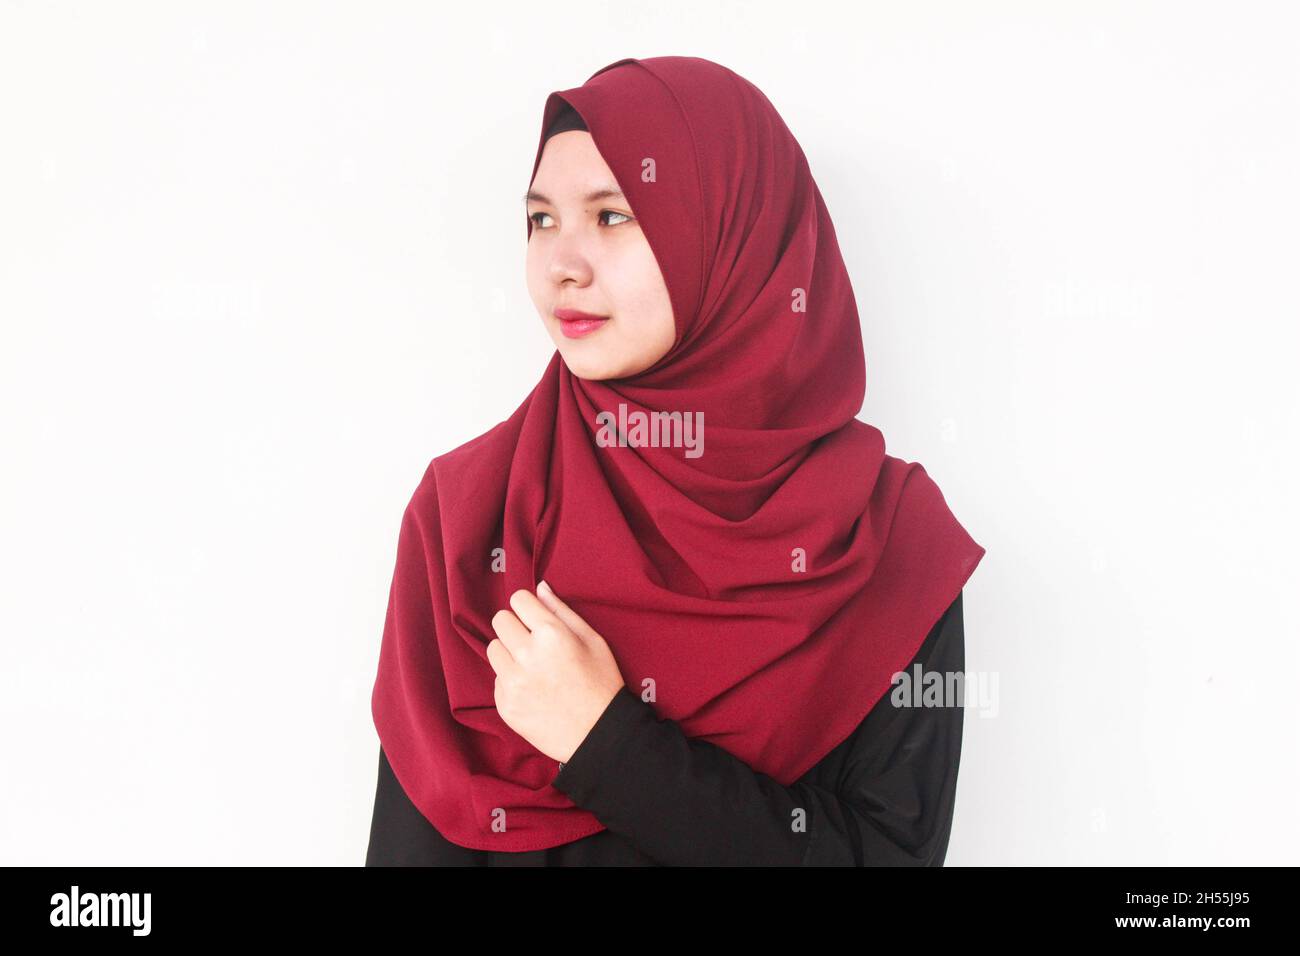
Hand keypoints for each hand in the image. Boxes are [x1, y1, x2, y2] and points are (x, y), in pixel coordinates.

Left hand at [486, 580, 625, 763]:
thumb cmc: (601, 683)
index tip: (535, 619)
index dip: (528, 608)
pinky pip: (497, 679)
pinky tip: (532, 690)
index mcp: (551, 634)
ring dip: (509, 653)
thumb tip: (540, 588)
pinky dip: (510, 681)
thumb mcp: (593, 640)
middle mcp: (526, 654)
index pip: (518, 600)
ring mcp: (512, 681)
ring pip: (493, 649)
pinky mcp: (505, 704)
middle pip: (500, 621)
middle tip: (533, 643)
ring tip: (532, 667)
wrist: (598, 735)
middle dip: (515, 627)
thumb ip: (562, 611)